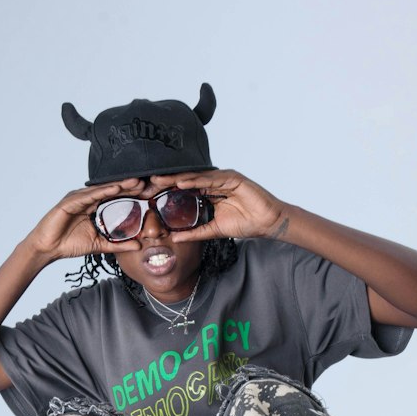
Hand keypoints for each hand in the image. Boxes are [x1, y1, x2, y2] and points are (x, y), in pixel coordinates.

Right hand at [25, 179, 148, 261]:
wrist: (47, 249)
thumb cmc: (69, 244)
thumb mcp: (99, 245)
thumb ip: (118, 245)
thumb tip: (138, 246)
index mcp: (92, 206)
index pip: (114, 197)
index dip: (129, 193)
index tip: (146, 192)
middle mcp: (85, 199)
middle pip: (110, 190)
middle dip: (127, 185)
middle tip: (145, 182)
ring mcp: (77, 198)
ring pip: (101, 189)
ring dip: (119, 185)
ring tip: (135, 182)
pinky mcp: (69, 201)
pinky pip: (88, 195)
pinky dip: (102, 191)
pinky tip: (115, 188)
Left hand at [150, 170, 286, 241]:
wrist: (267, 222)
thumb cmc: (245, 223)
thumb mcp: (214, 230)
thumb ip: (195, 233)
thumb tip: (174, 238)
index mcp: (209, 192)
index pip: (185, 189)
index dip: (168, 190)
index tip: (150, 193)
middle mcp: (214, 182)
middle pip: (187, 180)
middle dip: (168, 181)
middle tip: (149, 182)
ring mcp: (223, 179)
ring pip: (196, 177)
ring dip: (178, 178)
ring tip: (160, 181)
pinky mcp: (233, 178)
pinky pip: (211, 179)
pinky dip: (196, 180)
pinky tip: (182, 183)